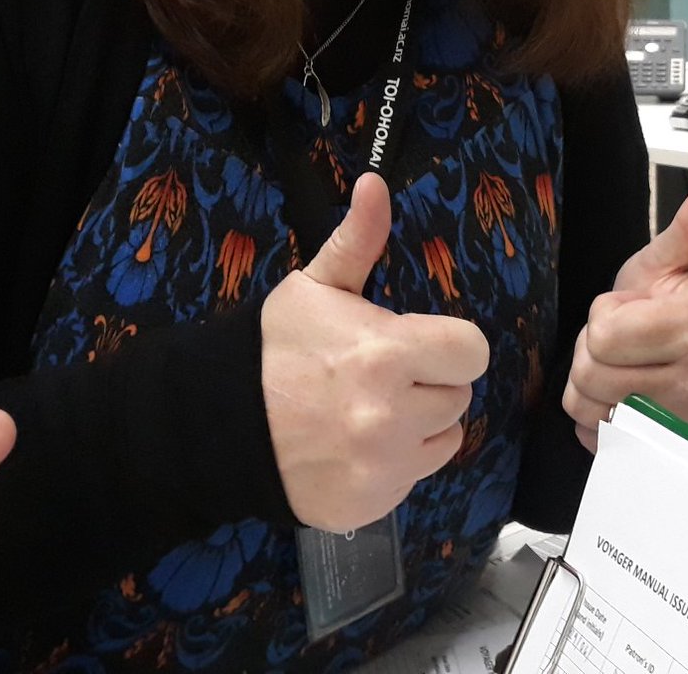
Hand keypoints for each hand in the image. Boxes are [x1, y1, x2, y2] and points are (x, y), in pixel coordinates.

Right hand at [263, 171, 490, 530]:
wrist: (218, 424)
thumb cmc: (276, 348)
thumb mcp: (315, 287)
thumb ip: (358, 239)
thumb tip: (376, 183)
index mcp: (387, 354)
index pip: (470, 351)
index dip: (449, 345)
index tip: (418, 344)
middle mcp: (392, 415)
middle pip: (458, 396)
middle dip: (429, 383)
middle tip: (383, 376)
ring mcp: (383, 467)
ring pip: (443, 440)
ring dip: (419, 426)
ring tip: (371, 411)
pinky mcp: (373, 504)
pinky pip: (412, 478)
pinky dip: (394, 464)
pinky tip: (357, 446)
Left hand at [564, 163, 687, 451]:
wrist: (682, 356)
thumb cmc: (668, 303)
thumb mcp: (669, 258)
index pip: (603, 333)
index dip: (605, 317)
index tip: (631, 310)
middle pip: (590, 374)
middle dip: (594, 353)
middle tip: (623, 342)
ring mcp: (673, 424)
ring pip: (588, 410)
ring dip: (593, 388)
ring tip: (622, 367)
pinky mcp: (653, 452)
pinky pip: (593, 439)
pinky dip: (596, 422)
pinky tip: (620, 399)